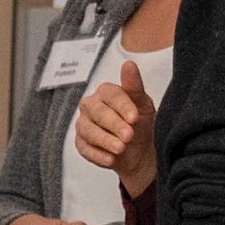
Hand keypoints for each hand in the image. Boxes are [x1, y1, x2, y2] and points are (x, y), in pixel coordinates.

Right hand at [75, 59, 158, 191]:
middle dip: (114, 124)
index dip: (123, 106)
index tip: (135, 118)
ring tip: (120, 149)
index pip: (111, 94)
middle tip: (129, 136)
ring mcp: (84, 124)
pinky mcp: (81, 143)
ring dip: (105, 140)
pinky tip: (110, 160)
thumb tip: (129, 64)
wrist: (140, 151)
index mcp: (106, 92)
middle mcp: (91, 105)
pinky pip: (84, 148)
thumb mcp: (143, 104)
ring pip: (89, 130)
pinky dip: (97, 155)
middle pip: (98, 112)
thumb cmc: (140, 123)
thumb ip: (134, 85)